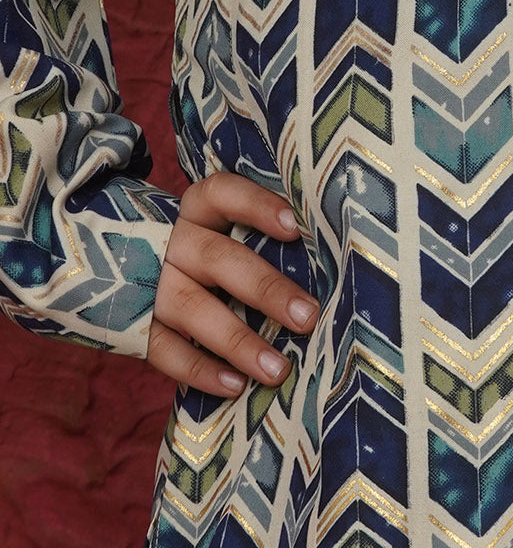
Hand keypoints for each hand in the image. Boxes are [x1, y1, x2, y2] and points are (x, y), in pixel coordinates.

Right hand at [148, 173, 319, 397]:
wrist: (117, 266)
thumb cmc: (206, 247)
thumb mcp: (223, 227)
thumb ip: (259, 237)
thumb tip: (328, 262)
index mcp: (198, 210)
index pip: (223, 194)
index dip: (256, 207)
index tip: (294, 228)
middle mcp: (174, 243)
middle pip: (218, 258)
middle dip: (265, 289)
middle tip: (307, 317)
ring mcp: (152, 285)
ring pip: (193, 309)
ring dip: (238, 341)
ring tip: (278, 369)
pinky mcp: (136, 327)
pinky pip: (164, 351)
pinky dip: (200, 371)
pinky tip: (235, 386)